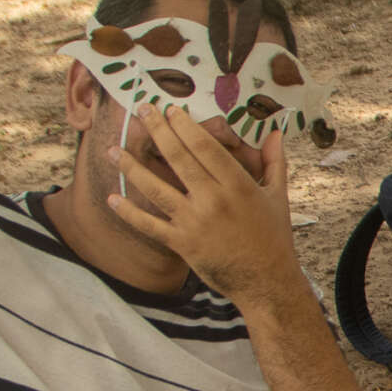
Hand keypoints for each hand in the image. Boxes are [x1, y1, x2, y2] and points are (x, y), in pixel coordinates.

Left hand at [108, 109, 300, 309]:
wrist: (266, 280)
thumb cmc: (274, 237)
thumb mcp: (278, 196)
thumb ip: (274, 162)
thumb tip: (274, 132)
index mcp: (238, 185)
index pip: (205, 147)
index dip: (185, 126)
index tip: (171, 110)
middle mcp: (213, 200)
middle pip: (179, 158)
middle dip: (158, 131)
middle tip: (143, 110)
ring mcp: (194, 222)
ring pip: (156, 188)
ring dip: (131, 167)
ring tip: (113, 150)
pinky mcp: (182, 243)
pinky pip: (149, 225)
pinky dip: (128, 213)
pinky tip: (112, 198)